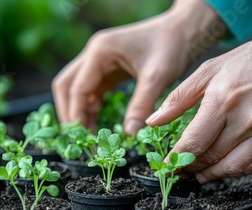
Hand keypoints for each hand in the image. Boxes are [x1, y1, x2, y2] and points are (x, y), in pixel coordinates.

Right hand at [52, 0, 225, 133]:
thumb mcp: (157, 77)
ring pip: (77, 87)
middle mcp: (94, 53)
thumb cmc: (172, 46)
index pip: (77, 88)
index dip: (77, 115)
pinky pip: (92, 88)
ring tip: (90, 133)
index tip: (83, 138)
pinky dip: (91, 105)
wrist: (185, 29)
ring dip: (80, 110)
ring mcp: (100, 59)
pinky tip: (99, 120)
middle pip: (66, 85)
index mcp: (100, 51)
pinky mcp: (109, 66)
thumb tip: (129, 134)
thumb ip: (141, 105)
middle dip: (70, 112)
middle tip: (80, 137)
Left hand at [146, 17, 251, 182]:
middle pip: (210, 157)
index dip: (177, 159)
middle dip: (190, 168)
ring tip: (197, 174)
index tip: (166, 166)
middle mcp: (245, 120)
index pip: (194, 142)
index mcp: (223, 100)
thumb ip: (178, 98)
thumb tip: (154, 121)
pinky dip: (233, 171)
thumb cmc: (251, 60)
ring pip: (231, 168)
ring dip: (210, 175)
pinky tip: (221, 168)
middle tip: (179, 169)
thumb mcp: (208, 70)